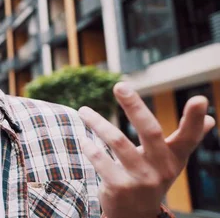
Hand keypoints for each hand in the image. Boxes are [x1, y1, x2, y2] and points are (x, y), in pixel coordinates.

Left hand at [78, 82, 215, 217]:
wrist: (135, 216)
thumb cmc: (153, 177)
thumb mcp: (171, 161)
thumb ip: (186, 139)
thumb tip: (212, 120)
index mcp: (175, 157)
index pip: (189, 136)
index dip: (195, 119)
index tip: (200, 99)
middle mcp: (161, 168)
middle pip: (150, 131)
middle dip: (135, 107)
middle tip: (120, 86)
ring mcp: (141, 179)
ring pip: (118, 142)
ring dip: (98, 123)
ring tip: (83, 111)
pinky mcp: (120, 187)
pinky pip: (101, 161)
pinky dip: (90, 148)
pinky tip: (83, 139)